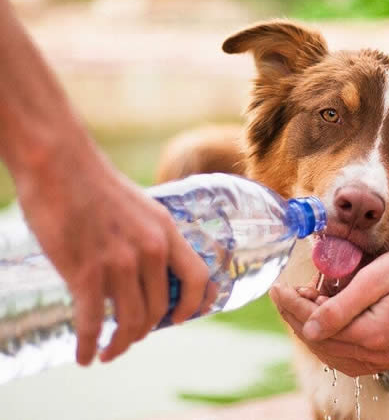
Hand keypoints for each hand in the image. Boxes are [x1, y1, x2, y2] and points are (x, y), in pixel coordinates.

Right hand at [14, 144, 209, 364]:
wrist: (59, 164)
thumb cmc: (94, 184)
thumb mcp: (141, 208)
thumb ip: (149, 237)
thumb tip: (148, 269)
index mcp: (166, 231)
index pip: (197, 278)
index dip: (194, 305)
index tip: (181, 319)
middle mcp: (150, 249)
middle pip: (160, 308)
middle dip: (146, 331)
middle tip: (130, 338)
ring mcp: (119, 262)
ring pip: (130, 321)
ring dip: (120, 344)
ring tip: (108, 352)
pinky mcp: (85, 272)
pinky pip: (93, 323)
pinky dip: (89, 345)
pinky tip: (84, 356)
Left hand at [270, 243, 388, 376]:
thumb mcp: (375, 278)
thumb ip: (340, 307)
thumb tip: (308, 328)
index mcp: (375, 336)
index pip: (319, 328)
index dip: (293, 308)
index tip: (277, 289)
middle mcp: (382, 356)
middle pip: (324, 345)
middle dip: (299, 319)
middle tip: (286, 294)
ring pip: (336, 356)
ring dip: (314, 332)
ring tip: (304, 304)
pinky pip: (353, 358)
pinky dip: (334, 342)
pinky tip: (326, 323)